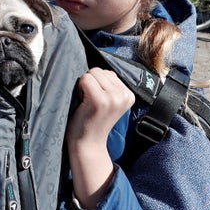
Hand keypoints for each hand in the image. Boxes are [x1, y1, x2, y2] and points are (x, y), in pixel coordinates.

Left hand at [66, 68, 134, 208]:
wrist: (88, 144)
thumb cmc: (93, 121)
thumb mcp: (110, 101)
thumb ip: (109, 85)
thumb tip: (98, 65)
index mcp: (129, 95)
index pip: (109, 73)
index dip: (98, 85)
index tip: (98, 102)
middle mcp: (124, 95)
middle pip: (100, 70)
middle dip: (91, 83)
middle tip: (91, 103)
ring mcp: (113, 98)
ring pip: (92, 73)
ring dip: (85, 86)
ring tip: (87, 103)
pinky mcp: (100, 100)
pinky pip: (85, 79)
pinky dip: (79, 88)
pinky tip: (83, 104)